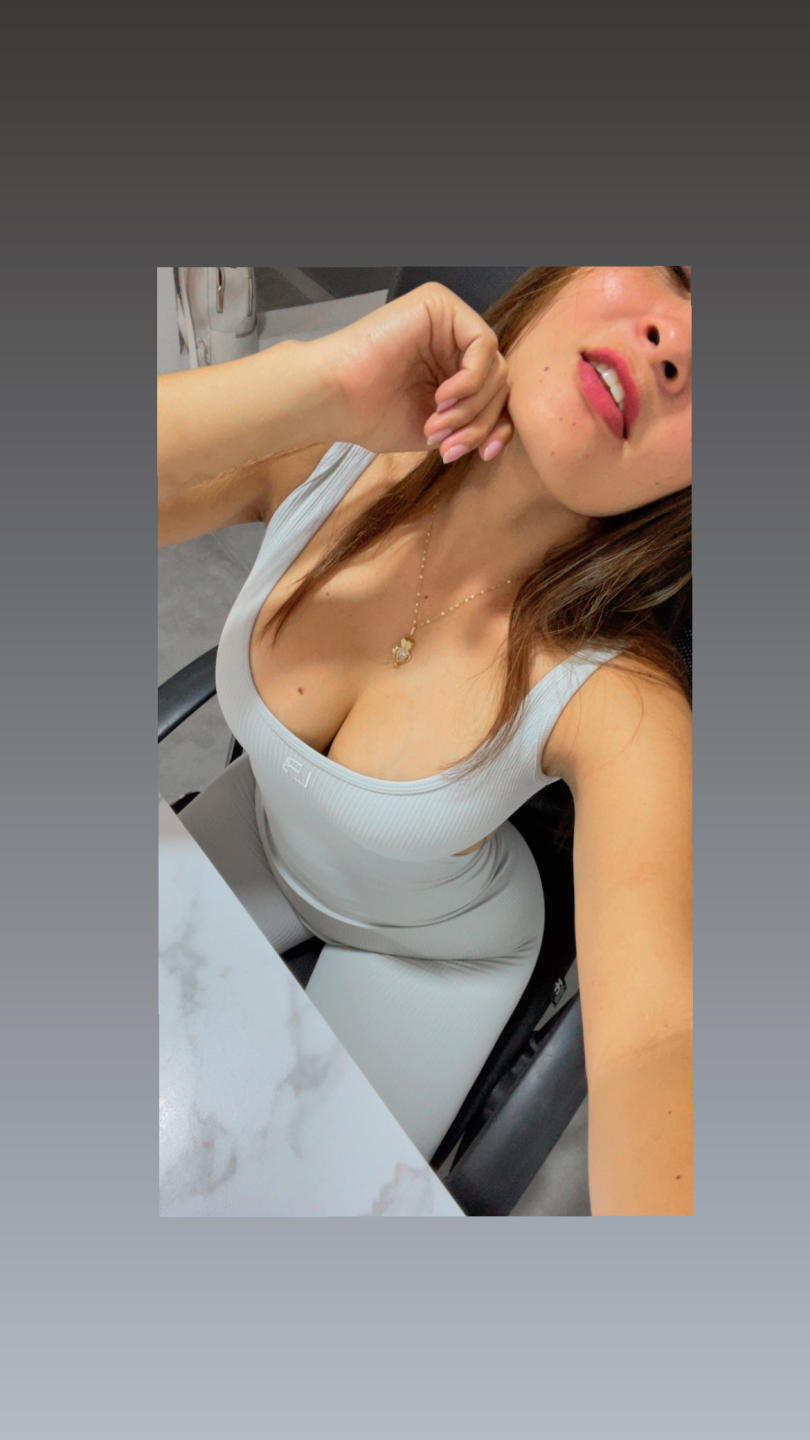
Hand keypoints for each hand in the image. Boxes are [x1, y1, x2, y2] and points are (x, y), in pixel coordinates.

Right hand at [317, 282, 513, 462]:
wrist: (334, 398)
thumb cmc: (373, 415)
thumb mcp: (438, 431)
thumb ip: (472, 426)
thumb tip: (504, 434)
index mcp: (453, 366)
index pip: (496, 394)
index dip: (497, 426)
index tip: (484, 455)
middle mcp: (454, 339)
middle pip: (499, 383)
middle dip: (478, 422)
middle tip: (448, 446)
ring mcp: (448, 320)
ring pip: (494, 368)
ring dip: (471, 408)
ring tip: (437, 426)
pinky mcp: (440, 304)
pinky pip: (482, 344)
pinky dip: (470, 380)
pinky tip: (442, 399)